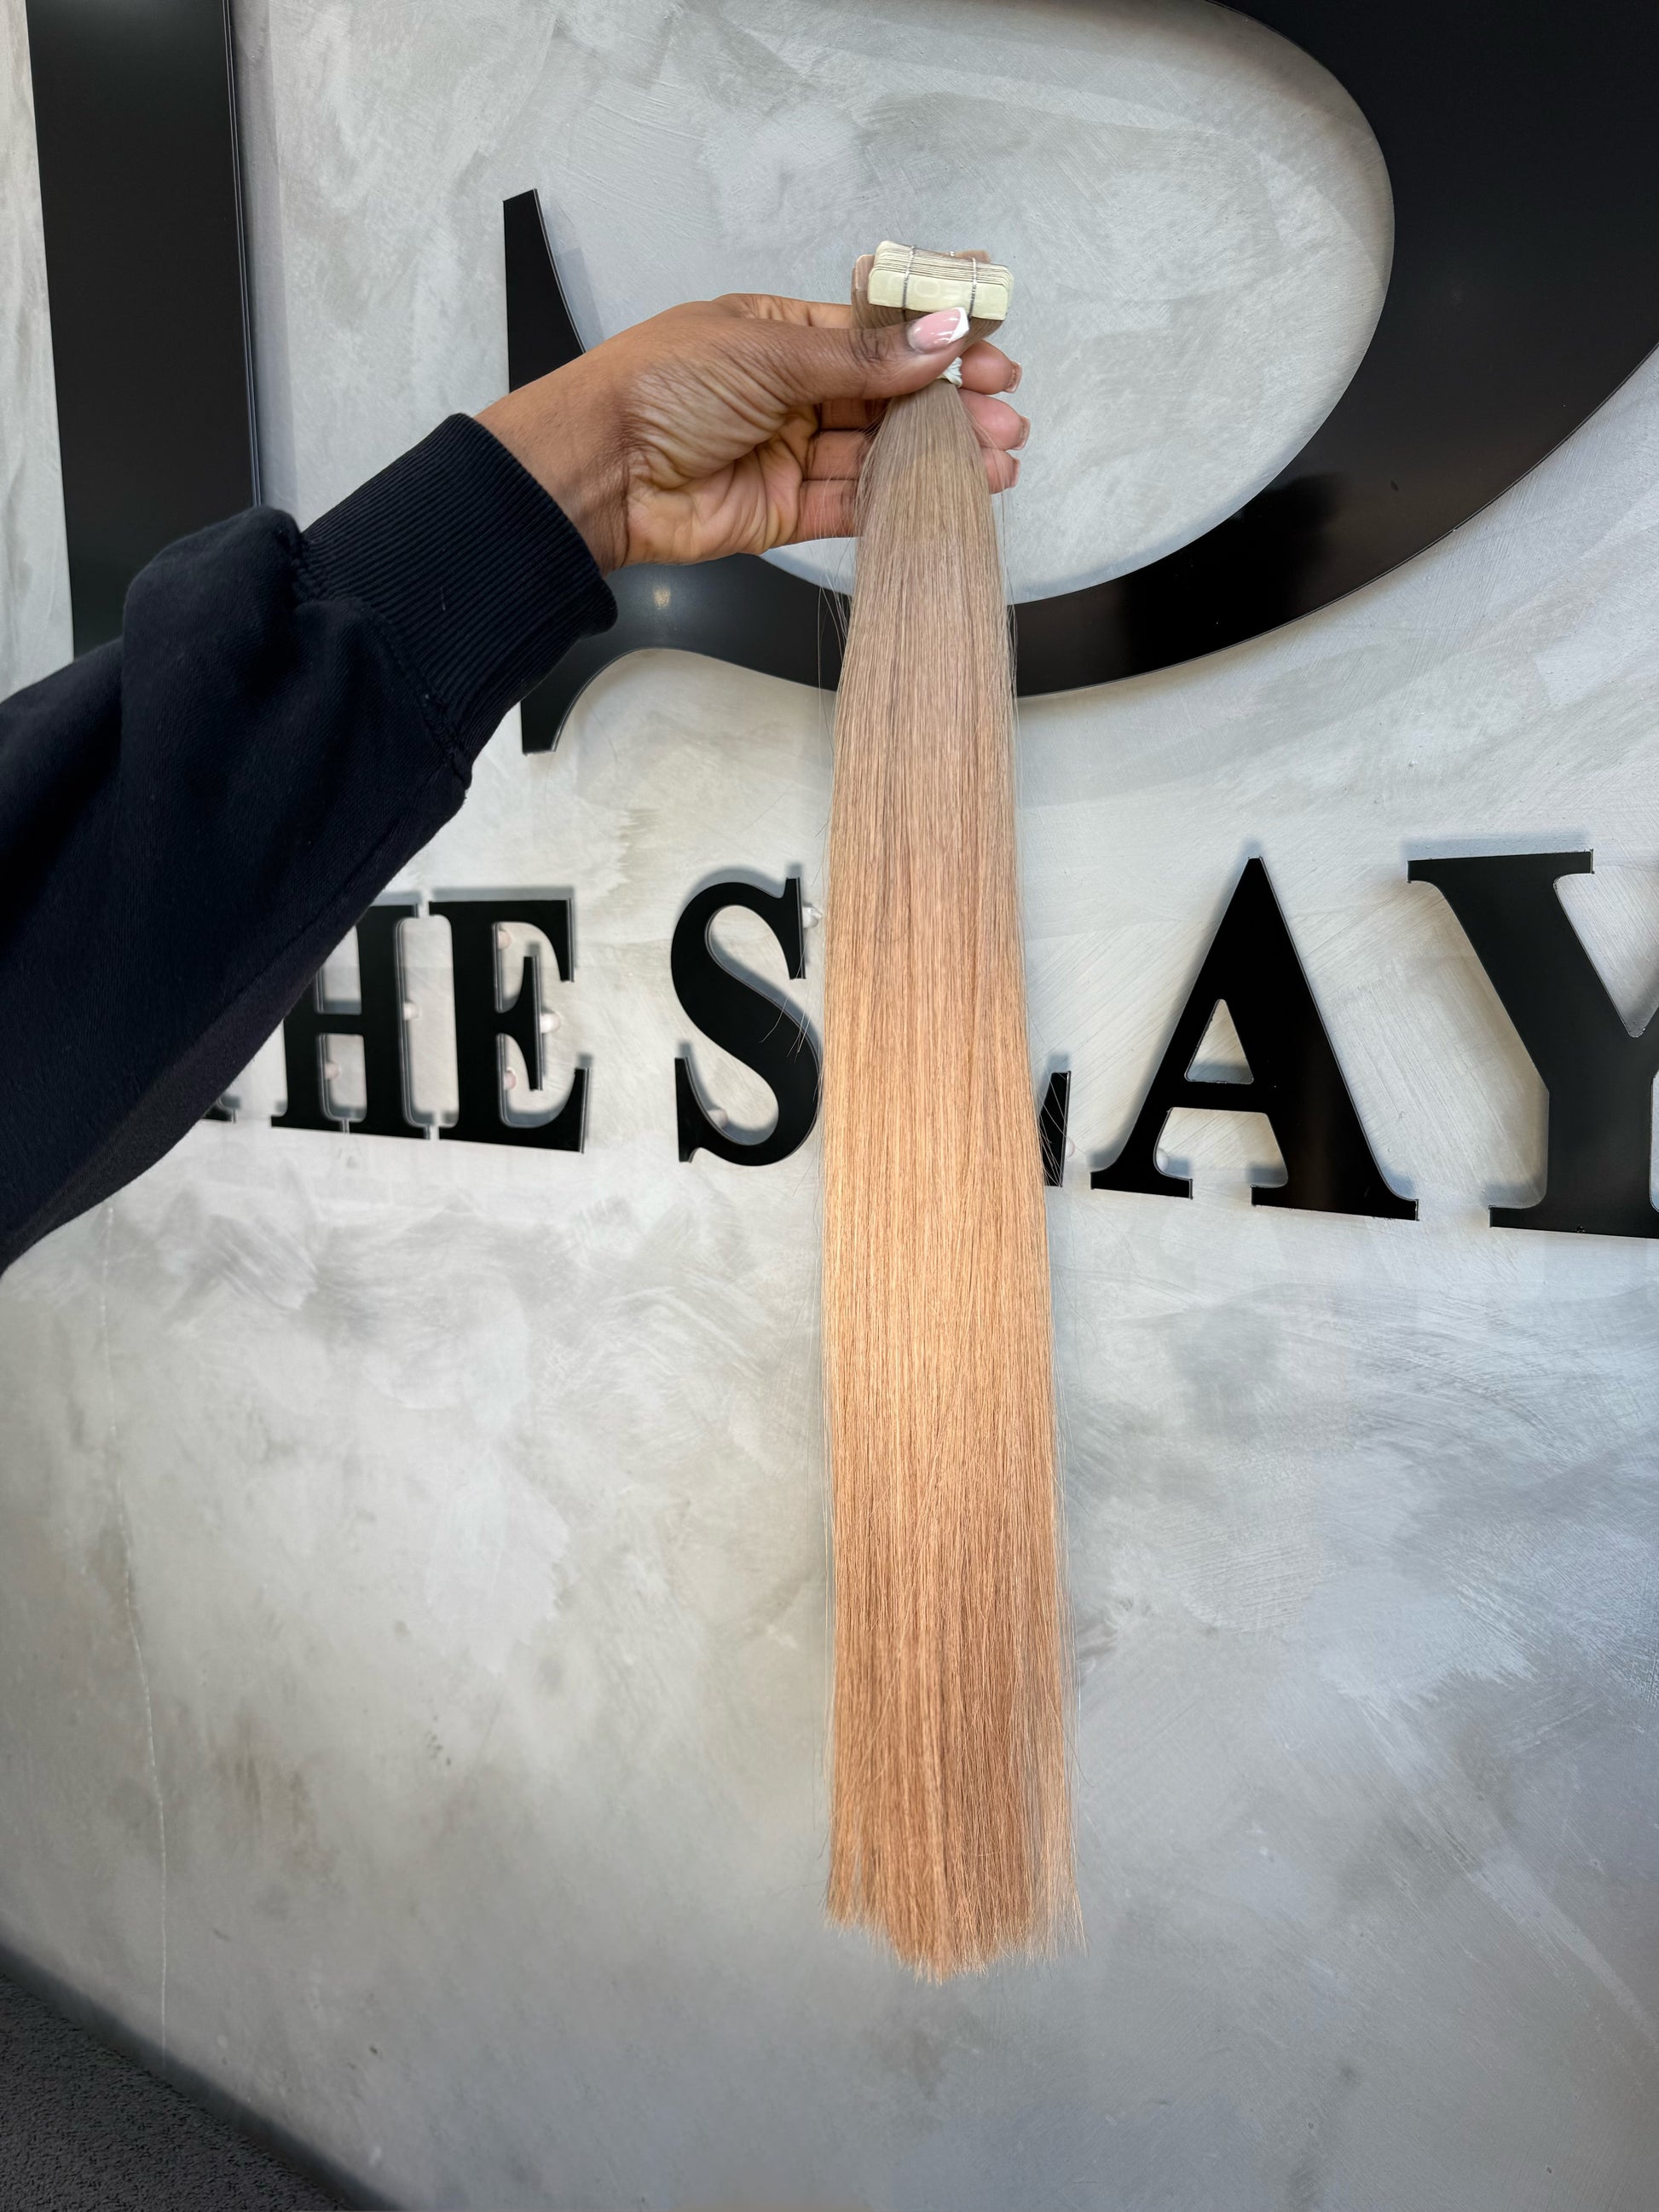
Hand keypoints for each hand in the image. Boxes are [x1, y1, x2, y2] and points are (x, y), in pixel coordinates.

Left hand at [476, 292, 1026, 572]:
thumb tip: (941, 333)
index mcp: (780, 334)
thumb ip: (861, 359)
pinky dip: (908, 495)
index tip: (991, 333)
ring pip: (883, 450)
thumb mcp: (768, 353)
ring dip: (943, 451)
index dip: (932, 334)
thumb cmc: (661, 388)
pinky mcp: (788, 511)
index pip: (873, 331)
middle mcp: (791, 392)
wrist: (599, 471)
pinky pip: (859, 501)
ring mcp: (792, 453)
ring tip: (1001, 452)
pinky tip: (958, 486)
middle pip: (888, 395)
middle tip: (1006, 406)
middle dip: (951, 400)